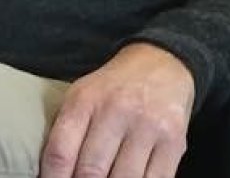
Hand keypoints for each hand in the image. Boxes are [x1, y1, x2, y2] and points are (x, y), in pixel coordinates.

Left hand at [39, 42, 195, 177]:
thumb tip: (54, 174)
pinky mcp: (175, 142)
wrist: (161, 63)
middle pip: (91, 172)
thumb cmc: (114, 88)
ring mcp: (148, 127)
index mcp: (85, 100)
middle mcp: (117, 110)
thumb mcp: (82, 95)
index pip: (60, 153)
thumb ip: (66, 132)